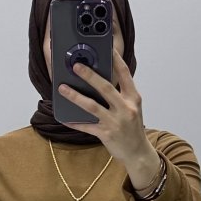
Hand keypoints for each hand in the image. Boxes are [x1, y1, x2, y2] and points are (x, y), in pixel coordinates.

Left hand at [57, 49, 147, 166]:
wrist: (138, 153)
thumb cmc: (132, 127)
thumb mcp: (131, 107)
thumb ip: (119, 94)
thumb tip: (98, 80)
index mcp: (133, 98)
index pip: (125, 74)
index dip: (116, 59)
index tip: (107, 47)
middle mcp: (126, 108)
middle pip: (105, 88)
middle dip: (89, 75)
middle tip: (76, 65)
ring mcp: (116, 122)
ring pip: (92, 106)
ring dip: (75, 96)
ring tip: (62, 88)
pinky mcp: (106, 134)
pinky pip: (86, 126)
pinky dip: (74, 122)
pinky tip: (64, 117)